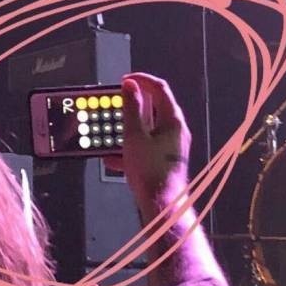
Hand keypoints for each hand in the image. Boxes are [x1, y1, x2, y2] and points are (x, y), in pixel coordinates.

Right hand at [106, 73, 190, 208]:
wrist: (160, 204)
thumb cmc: (152, 173)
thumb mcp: (134, 136)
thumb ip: (131, 108)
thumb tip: (130, 86)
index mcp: (172, 121)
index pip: (159, 89)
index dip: (141, 81)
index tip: (125, 80)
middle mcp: (174, 132)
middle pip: (152, 109)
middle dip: (130, 107)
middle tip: (115, 105)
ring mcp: (169, 147)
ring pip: (146, 130)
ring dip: (126, 129)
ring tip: (111, 132)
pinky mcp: (161, 161)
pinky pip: (144, 147)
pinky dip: (128, 148)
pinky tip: (113, 157)